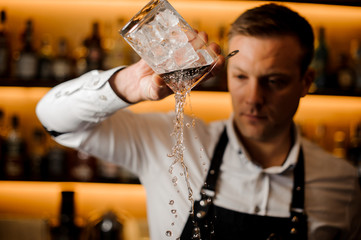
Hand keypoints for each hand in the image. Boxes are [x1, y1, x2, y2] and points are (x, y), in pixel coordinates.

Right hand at [109, 32, 224, 103]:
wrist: (138, 80)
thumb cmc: (149, 89)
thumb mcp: (153, 92)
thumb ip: (157, 87)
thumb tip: (159, 79)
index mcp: (188, 80)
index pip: (207, 74)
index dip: (216, 67)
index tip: (220, 60)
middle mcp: (187, 67)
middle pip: (204, 58)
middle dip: (210, 51)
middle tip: (211, 45)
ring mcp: (179, 56)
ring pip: (194, 46)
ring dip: (199, 40)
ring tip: (201, 34)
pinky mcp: (170, 48)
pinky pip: (179, 39)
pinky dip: (183, 34)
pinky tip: (186, 30)